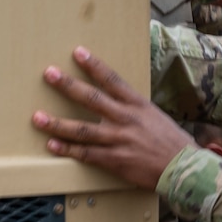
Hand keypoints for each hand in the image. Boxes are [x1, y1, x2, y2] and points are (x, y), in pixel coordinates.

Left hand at [33, 46, 194, 189]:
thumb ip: (133, 108)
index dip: (93, 65)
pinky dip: (68, 150)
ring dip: (57, 123)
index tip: (77, 52)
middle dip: (68, 85)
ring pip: (82, 129)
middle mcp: (126, 118)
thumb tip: (116, 100)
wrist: (183, 169)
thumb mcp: (154, 116)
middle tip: (49, 74)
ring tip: (37, 117)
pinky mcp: (115, 160)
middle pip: (91, 98)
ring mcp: (119, 139)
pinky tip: (52, 145)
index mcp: (137, 104)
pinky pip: (86, 154)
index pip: (112, 79)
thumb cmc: (171, 142)